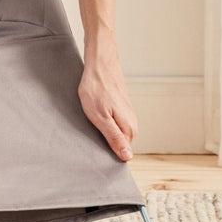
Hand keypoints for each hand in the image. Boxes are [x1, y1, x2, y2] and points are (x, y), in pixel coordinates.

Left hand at [77, 40, 136, 161]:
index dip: (106, 152)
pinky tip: (95, 113)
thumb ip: (114, 138)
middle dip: (104, 140)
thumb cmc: (96, 89)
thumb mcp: (100, 117)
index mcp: (129, 129)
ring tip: (91, 120)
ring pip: (115, 131)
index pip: (121, 153)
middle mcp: (132, 123)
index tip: (94, 147)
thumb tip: (127, 157)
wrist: (100, 64)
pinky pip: (113, 121)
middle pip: (119, 143)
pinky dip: (103, 120)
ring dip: (103, 129)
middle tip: (90, 131)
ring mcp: (127, 114)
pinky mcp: (121, 106)